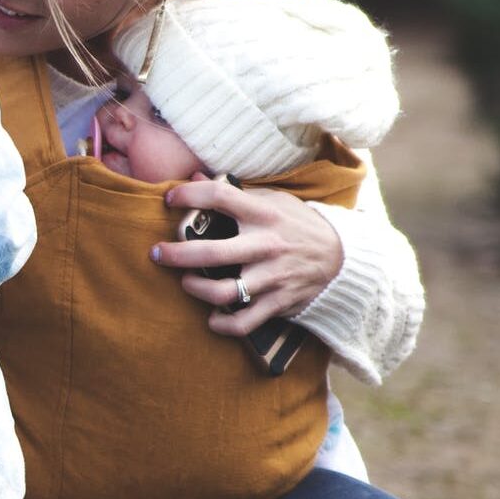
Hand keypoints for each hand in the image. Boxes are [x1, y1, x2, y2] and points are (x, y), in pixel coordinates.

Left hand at [154, 178, 343, 336]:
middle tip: (157, 254)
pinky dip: (223, 324)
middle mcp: (266, 245)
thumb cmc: (298, 225)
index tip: (169, 199)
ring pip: (224, 292)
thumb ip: (235, 192)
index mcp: (264, 214)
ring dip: (196, 290)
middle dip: (176, 254)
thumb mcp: (274, 201)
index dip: (189, 195)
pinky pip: (244, 321)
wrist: (343, 258)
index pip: (220, 197)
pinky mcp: (279, 302)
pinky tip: (212, 317)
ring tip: (186, 282)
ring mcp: (272, 277)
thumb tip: (195, 175)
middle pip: (211, 253)